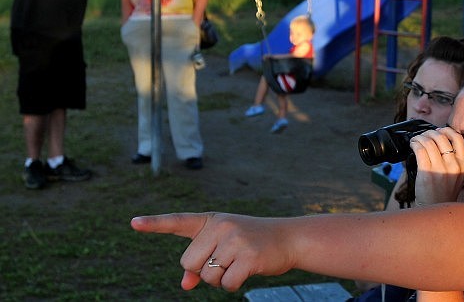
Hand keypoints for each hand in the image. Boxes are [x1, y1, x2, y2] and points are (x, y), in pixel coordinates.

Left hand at [130, 213, 294, 291]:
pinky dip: (234, 285)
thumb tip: (185, 285)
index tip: (133, 223)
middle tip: (226, 260)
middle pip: (189, 262)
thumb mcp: (225, 246)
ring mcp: (235, 240)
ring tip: (239, 262)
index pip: (178, 222)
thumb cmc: (251, 242)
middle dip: (203, 270)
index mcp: (211, 221)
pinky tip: (248, 270)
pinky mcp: (248, 256)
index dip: (154, 224)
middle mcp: (220, 226)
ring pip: (207, 276)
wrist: (288, 238)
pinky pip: (226, 284)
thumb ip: (201, 262)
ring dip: (220, 279)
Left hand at [409, 127, 463, 205]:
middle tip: (423, 136)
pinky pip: (420, 150)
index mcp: (463, 164)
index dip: (446, 130)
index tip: (439, 131)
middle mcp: (454, 165)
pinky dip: (414, 144)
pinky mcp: (427, 172)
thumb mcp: (457, 175)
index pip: (458, 138)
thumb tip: (439, 140)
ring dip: (419, 137)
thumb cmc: (443, 192)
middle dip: (429, 133)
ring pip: (429, 142)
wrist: (434, 208)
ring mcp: (441, 169)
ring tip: (416, 140)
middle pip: (441, 137)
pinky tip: (412, 145)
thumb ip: (453, 159)